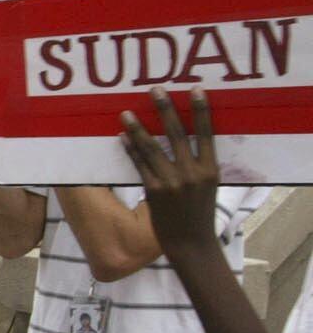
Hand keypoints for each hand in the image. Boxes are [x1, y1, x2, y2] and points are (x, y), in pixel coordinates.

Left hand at [120, 88, 219, 261]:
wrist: (191, 243)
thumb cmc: (199, 214)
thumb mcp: (209, 187)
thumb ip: (200, 165)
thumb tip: (186, 142)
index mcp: (211, 170)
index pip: (206, 134)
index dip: (201, 111)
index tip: (195, 90)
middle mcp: (193, 173)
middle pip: (177, 134)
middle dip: (165, 109)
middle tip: (155, 89)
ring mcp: (173, 182)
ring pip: (153, 148)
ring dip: (137, 128)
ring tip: (126, 112)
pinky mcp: (154, 191)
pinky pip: (140, 165)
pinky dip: (130, 149)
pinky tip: (121, 137)